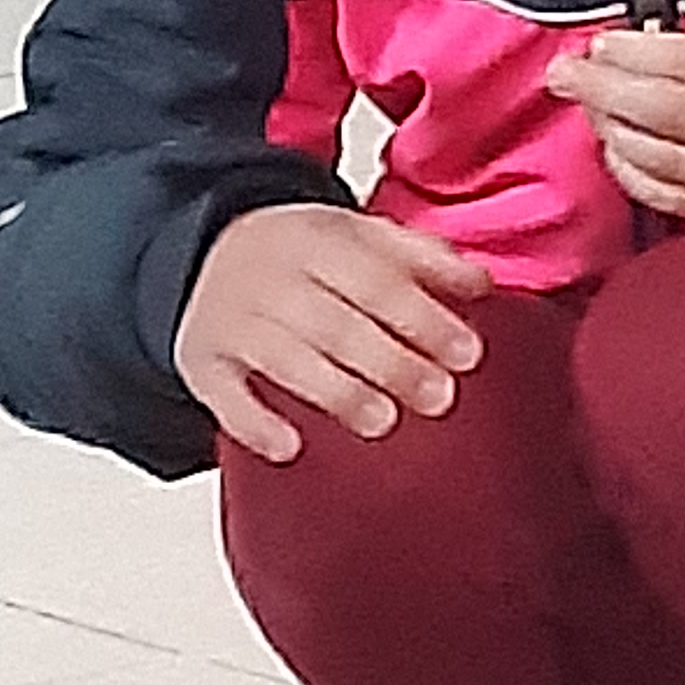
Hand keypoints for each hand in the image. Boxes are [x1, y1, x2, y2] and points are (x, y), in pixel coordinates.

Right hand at [174, 202, 492, 465]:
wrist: (206, 251)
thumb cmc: (300, 256)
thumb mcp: (359, 237)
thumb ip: (421, 258)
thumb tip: (481, 286)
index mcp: (316, 241)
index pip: (376, 280)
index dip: (424, 319)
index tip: (467, 354)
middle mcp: (270, 278)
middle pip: (335, 323)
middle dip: (391, 363)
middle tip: (438, 398)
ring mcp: (232, 321)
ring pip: (285, 359)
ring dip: (336, 392)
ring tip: (382, 421)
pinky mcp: (202, 362)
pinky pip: (224, 396)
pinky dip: (254, 424)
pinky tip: (290, 447)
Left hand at [546, 20, 684, 220]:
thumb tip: (659, 41)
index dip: (636, 54)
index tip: (601, 43)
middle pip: (664, 112)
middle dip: (605, 91)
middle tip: (565, 73)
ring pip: (661, 158)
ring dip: (612, 130)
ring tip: (588, 105)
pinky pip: (674, 196)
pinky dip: (635, 173)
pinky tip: (616, 151)